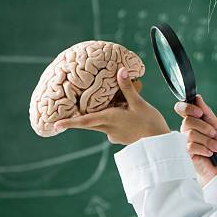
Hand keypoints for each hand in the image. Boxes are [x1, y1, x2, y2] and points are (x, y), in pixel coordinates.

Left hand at [54, 67, 170, 144]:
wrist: (160, 146)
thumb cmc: (150, 124)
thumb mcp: (139, 103)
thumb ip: (128, 88)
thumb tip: (120, 70)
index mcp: (109, 119)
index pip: (84, 122)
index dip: (69, 123)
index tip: (55, 125)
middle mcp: (108, 129)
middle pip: (89, 122)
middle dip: (81, 116)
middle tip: (71, 110)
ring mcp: (114, 135)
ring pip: (101, 122)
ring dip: (102, 114)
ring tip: (115, 103)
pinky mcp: (121, 137)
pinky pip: (112, 126)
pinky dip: (114, 118)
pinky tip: (126, 113)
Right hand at [174, 95, 216, 186]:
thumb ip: (207, 113)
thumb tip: (198, 98)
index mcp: (193, 121)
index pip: (182, 108)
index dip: (187, 108)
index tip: (199, 112)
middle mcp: (186, 130)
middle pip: (188, 121)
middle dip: (204, 127)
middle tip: (213, 134)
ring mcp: (184, 142)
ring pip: (191, 134)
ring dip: (207, 141)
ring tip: (215, 147)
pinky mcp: (185, 154)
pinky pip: (190, 146)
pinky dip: (203, 149)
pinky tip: (209, 153)